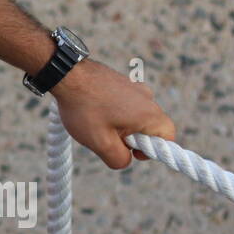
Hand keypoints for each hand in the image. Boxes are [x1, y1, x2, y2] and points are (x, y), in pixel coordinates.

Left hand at [51, 59, 176, 169]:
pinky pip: (125, 102)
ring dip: (121, 124)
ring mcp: (134, 85)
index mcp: (149, 112)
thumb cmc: (83, 108)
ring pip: (136, 114)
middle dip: (132, 137)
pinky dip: (113, 111)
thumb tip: (128, 158)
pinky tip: (93, 109)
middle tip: (107, 136)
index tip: (131, 151)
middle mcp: (147, 96)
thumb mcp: (101, 143)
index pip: (168, 136)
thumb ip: (120, 159)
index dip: (153, 150)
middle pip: (150, 126)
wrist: (66, 74)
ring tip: (96, 121)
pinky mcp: (121, 80)